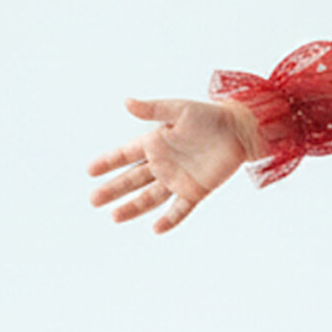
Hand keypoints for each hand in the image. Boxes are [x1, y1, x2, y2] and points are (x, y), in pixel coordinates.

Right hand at [87, 96, 255, 233]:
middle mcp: (163, 163)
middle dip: (113, 189)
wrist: (241, 130)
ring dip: (133, 207)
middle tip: (93, 200)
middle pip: (133, 179)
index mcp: (156, 143)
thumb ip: (153, 109)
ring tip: (114, 216)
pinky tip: (156, 228)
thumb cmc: (211, 116)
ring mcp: (178, 179)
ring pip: (150, 197)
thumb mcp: (180, 109)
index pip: (125, 154)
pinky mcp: (196, 191)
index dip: (109, 162)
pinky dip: (169, 219)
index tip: (90, 171)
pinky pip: (180, 208)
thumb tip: (127, 102)